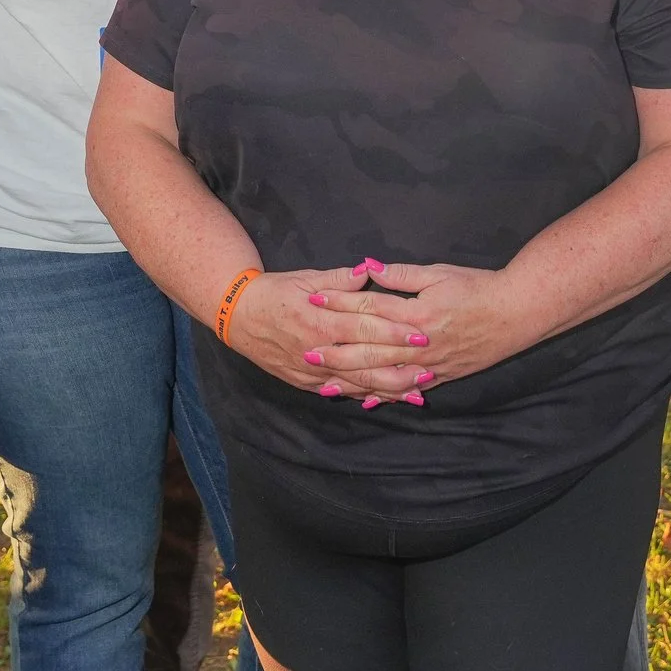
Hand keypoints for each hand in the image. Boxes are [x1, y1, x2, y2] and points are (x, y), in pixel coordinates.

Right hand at [226, 266, 427, 399]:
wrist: (239, 317)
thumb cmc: (275, 293)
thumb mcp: (304, 278)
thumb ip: (339, 278)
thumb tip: (368, 271)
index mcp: (319, 321)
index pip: (364, 327)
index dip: (394, 331)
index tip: (420, 332)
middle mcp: (318, 351)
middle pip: (365, 361)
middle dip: (399, 364)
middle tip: (430, 365)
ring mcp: (311, 372)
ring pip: (356, 384)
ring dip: (389, 388)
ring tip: (418, 389)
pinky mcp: (307, 384)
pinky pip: (341, 392)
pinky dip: (366, 396)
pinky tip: (387, 399)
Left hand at [313, 261, 544, 400]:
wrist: (516, 313)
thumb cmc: (477, 287)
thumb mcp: (439, 273)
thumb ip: (402, 274)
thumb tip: (369, 268)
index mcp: (417, 313)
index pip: (370, 307)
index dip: (340, 302)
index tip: (314, 299)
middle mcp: (420, 343)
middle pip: (371, 348)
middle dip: (337, 351)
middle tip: (307, 353)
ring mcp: (431, 364)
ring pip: (385, 376)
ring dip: (355, 381)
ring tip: (327, 384)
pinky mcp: (441, 375)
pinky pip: (408, 390)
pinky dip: (387, 396)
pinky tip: (367, 401)